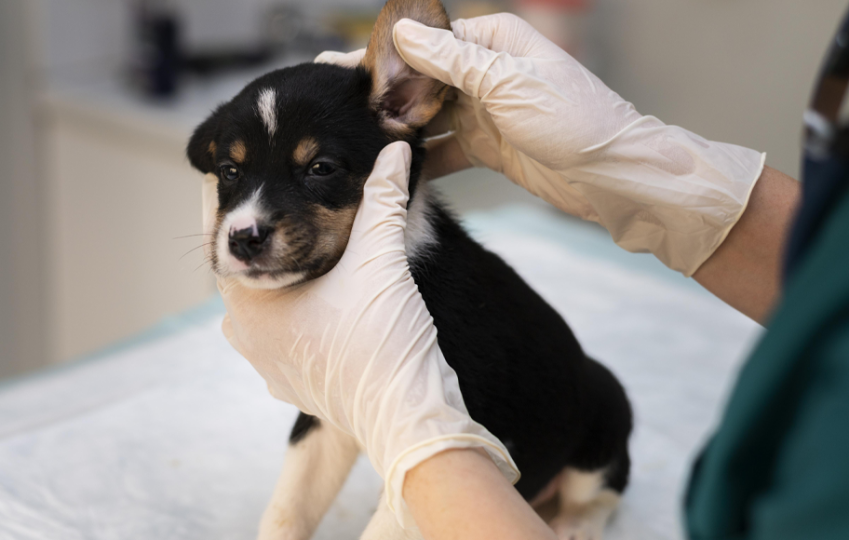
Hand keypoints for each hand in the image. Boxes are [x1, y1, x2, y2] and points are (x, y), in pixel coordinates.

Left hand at [204, 142, 517, 525]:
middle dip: (267, 233)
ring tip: (308, 240)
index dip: (232, 196)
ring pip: (265, 302)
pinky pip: (284, 332)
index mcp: (249, 304)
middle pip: (247, 269)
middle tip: (280, 192)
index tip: (234, 163)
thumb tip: (395, 150)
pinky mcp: (291, 384)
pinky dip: (299, 307)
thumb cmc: (385, 343)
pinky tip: (327, 292)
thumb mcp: (382, 258)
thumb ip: (385, 196)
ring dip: (284, 272)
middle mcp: (246, 337)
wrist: (408, 419)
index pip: (225, 237)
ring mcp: (266, 365)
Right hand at [319, 14, 765, 276]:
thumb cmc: (577, 123)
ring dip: (400, 129)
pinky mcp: (490, 147)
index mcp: (496, 41)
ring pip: (430, 115)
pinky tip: (394, 170)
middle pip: (423, 77)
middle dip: (384, 94)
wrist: (617, 178)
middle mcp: (489, 71)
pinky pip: (445, 149)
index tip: (342, 67)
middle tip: (338, 110)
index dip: (384, 54)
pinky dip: (422, 159)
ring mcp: (488, 111)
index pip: (428, 38)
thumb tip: (403, 34)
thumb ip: (452, 61)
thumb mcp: (509, 84)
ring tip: (359, 142)